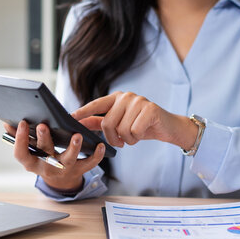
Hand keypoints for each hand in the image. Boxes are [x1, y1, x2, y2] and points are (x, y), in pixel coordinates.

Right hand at [4, 121, 105, 191]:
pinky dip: (96, 155)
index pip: (21, 154)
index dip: (20, 140)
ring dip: (73, 148)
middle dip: (43, 139)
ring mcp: (64, 169)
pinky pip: (89, 163)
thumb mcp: (30, 152)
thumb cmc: (43, 159)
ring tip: (77, 135)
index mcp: (32, 163)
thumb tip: (6, 122)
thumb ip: (19, 138)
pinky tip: (100, 144)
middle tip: (43, 126)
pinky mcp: (80, 170)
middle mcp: (47, 167)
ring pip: (68, 160)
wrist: (60, 180)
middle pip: (45, 154)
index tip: (22, 122)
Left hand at [71, 91, 197, 149]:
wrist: (168, 127)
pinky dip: (137, 138)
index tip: (70, 118)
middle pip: (107, 123)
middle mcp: (126, 97)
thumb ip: (99, 122)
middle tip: (121, 142)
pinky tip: (143, 133)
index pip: (96, 104)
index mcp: (116, 98)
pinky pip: (135, 131)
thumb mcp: (119, 123)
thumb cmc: (142, 126)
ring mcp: (139, 101)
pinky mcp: (150, 109)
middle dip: (113, 138)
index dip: (83, 112)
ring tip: (134, 136)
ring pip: (121, 130)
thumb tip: (79, 123)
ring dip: (127, 140)